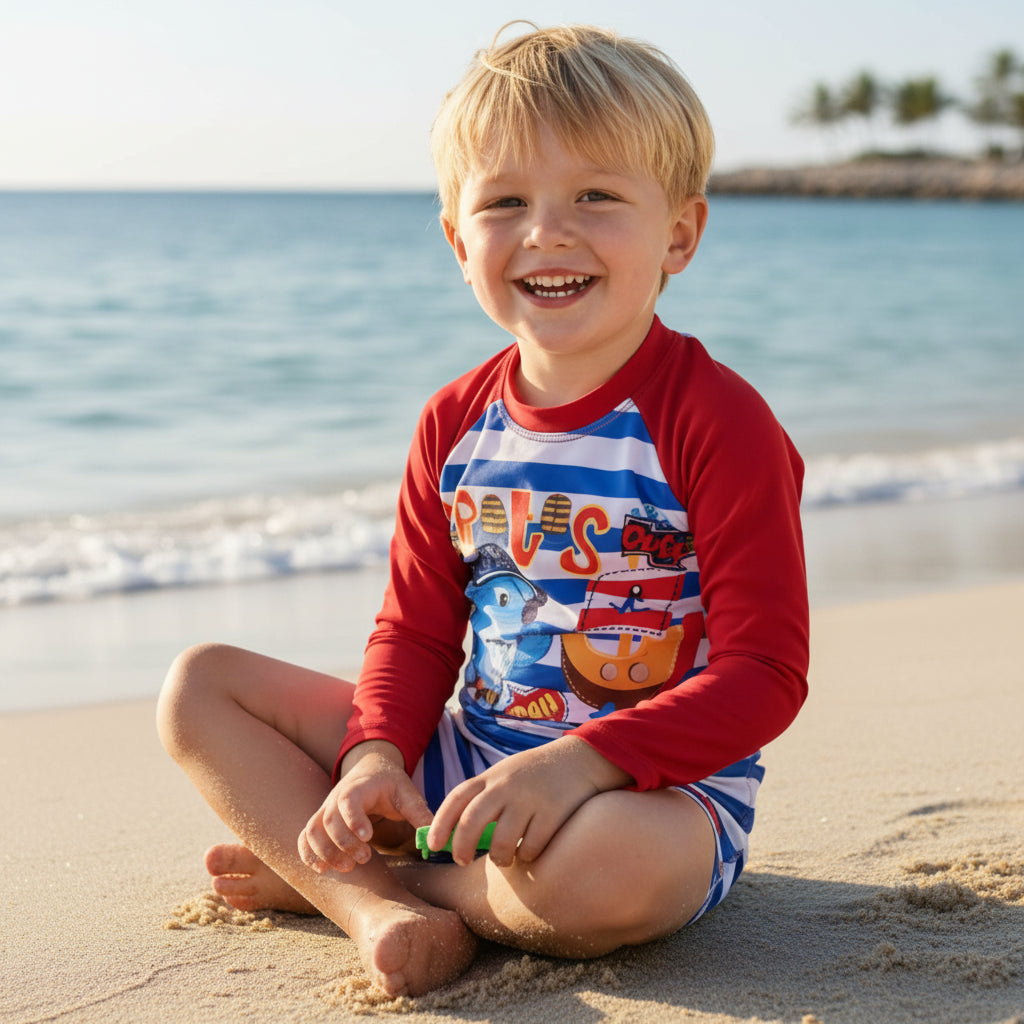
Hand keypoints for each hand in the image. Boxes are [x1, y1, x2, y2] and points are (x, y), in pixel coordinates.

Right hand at [298, 741, 431, 872]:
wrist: (370, 768)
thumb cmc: (389, 783)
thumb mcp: (407, 792)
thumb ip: (420, 813)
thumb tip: (436, 838)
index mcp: (359, 787)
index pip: (348, 800)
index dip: (353, 819)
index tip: (367, 837)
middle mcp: (336, 797)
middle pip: (329, 819)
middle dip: (343, 843)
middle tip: (365, 858)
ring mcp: (325, 809)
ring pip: (313, 829)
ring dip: (325, 852)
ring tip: (347, 867)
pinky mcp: (320, 821)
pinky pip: (305, 836)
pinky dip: (307, 853)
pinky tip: (320, 869)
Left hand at [426, 737, 631, 867]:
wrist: (580, 758)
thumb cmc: (536, 773)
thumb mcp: (505, 775)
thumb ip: (484, 798)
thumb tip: (456, 834)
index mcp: (491, 777)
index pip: (456, 799)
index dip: (439, 824)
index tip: (432, 846)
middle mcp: (506, 786)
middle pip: (471, 821)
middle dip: (462, 847)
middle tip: (463, 861)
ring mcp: (529, 800)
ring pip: (501, 842)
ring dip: (499, 859)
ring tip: (504, 859)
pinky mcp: (553, 813)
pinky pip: (532, 847)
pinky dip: (528, 856)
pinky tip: (531, 851)